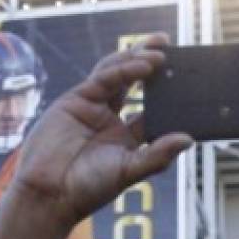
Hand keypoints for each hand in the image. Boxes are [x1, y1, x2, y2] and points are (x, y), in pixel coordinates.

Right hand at [11, 35, 192, 228]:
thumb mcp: (130, 171)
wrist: (50, 192)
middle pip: (136, 84)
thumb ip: (158, 155)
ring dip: (137, 58)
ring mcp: (94, 107)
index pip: (154, 110)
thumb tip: (189, 139)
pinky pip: (103, 78)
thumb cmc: (89, 189)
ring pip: (119, 75)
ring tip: (161, 51)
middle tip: (172, 46)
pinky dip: (123, 69)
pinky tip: (142, 65)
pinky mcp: (77, 100)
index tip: (188, 80)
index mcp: (129, 139)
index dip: (169, 94)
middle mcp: (112, 120)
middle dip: (152, 64)